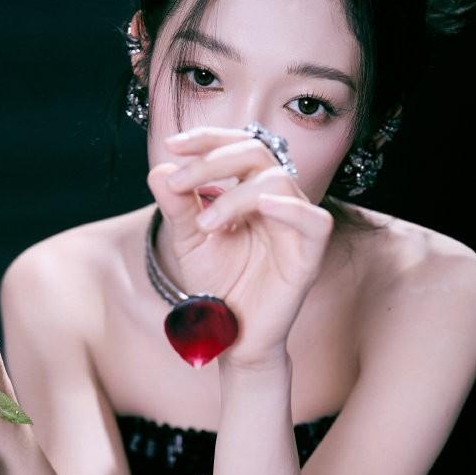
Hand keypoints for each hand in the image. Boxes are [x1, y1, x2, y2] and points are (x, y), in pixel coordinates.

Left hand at [148, 125, 333, 367]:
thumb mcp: (189, 242)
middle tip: (181, 182)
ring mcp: (294, 227)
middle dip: (213, 159)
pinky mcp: (309, 255)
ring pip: (279, 180)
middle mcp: (275, 201)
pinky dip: (290, 208)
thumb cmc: (218, 286)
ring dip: (236, 194)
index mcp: (249, 191)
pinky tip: (260, 207)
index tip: (173, 144)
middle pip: (257, 151)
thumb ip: (177, 207)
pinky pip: (315, 221)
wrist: (231, 335)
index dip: (208, 138)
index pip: (236, 145)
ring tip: (206, 223)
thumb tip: (160, 169)